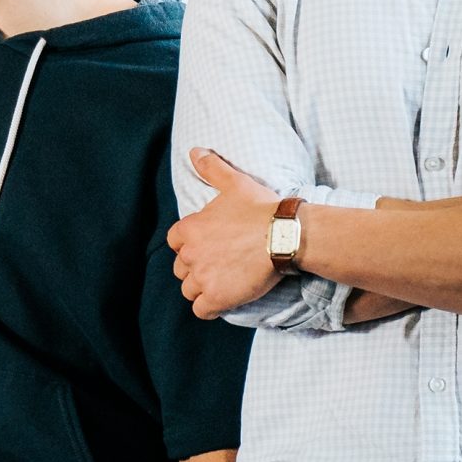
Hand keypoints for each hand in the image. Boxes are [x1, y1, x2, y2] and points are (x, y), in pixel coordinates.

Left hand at [167, 148, 284, 318]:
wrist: (286, 234)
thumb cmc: (261, 208)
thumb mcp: (234, 183)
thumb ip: (211, 168)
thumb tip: (195, 151)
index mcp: (189, 229)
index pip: (175, 244)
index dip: (190, 247)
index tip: (208, 247)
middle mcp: (189, 255)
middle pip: (181, 269)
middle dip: (196, 269)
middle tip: (219, 266)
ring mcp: (202, 278)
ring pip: (189, 290)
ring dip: (202, 289)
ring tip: (222, 284)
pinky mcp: (217, 298)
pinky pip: (201, 310)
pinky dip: (209, 308)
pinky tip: (223, 301)